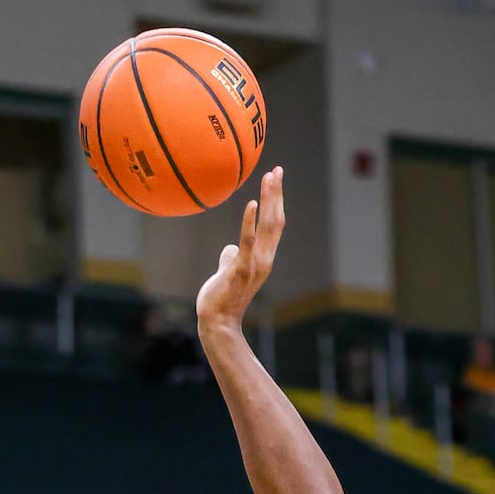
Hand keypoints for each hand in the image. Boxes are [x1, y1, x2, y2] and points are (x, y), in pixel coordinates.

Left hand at [195, 166, 284, 335]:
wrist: (217, 324)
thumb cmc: (221, 300)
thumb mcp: (228, 273)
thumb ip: (232, 257)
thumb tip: (230, 247)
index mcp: (263, 258)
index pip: (274, 224)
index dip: (276, 201)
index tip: (275, 179)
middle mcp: (264, 260)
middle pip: (275, 220)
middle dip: (276, 194)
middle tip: (277, 169)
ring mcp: (254, 265)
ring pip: (267, 227)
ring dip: (269, 200)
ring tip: (269, 178)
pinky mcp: (241, 270)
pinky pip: (248, 242)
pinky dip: (250, 222)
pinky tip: (251, 204)